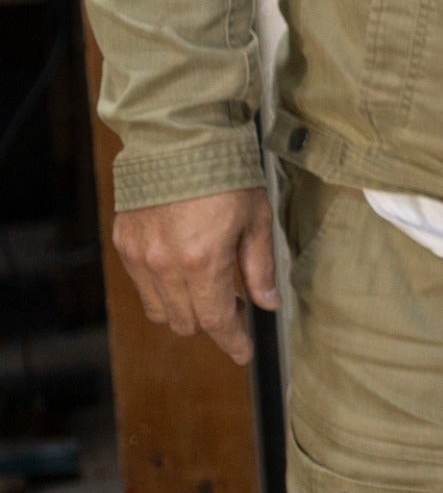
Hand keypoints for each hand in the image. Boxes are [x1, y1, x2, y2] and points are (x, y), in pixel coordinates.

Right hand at [113, 187, 278, 366]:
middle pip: (186, 322)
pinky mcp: (124, 243)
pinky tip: (184, 269)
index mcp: (202, 262)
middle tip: (236, 302)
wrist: (178, 139)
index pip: (216, 320)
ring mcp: (139, 256)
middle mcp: (164, 266)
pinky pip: (142, 285)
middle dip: (213, 322)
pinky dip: (163, 288)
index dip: (232, 341)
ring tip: (210, 286)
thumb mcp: (256, 219)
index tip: (243, 352)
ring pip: (160, 310)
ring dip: (185, 309)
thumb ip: (260, 267)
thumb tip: (268, 303)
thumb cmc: (225, 175)